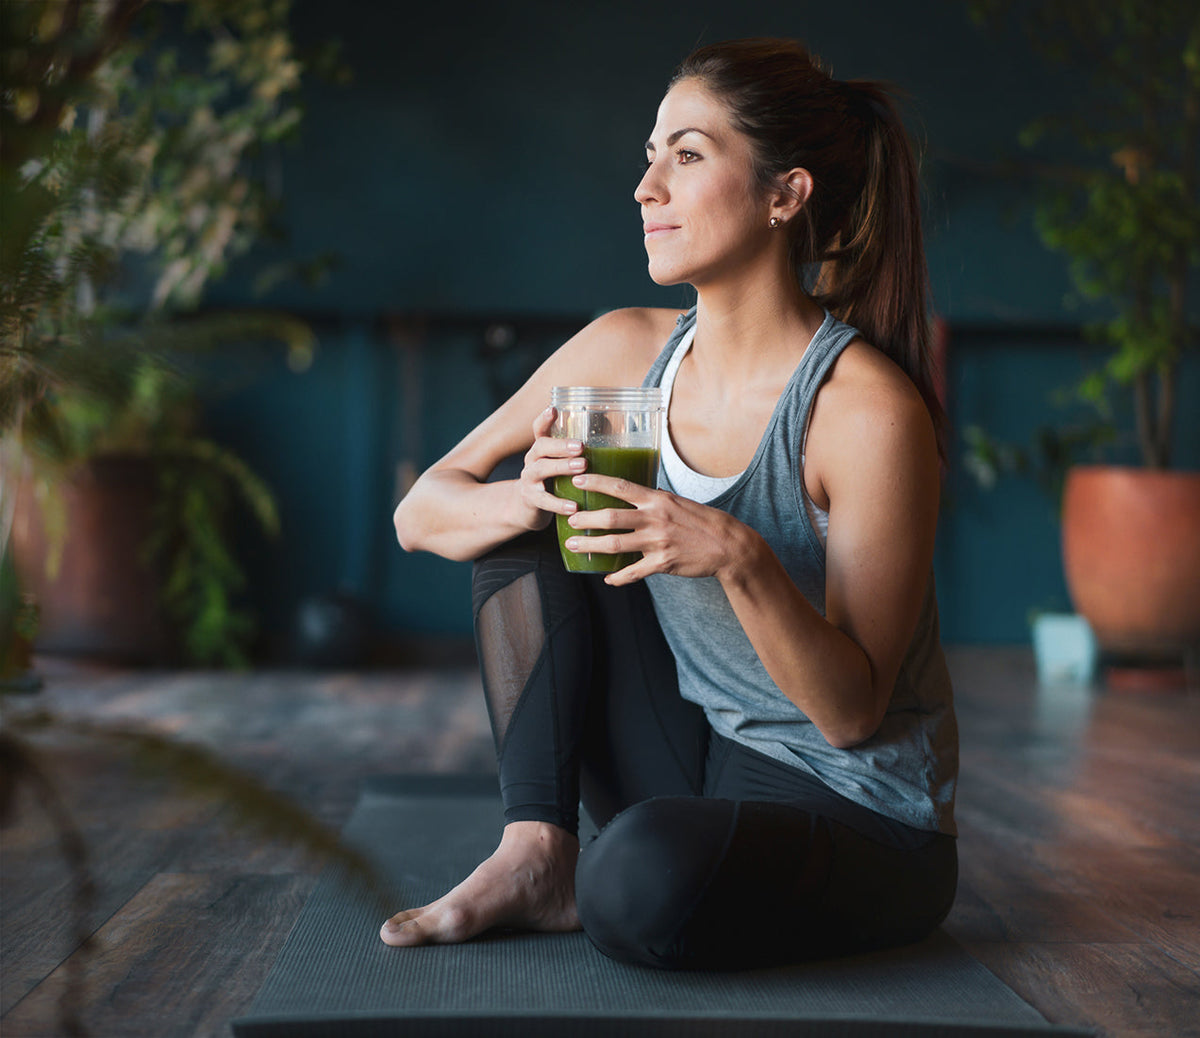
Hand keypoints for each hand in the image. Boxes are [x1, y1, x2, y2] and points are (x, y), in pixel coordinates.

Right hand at [514, 407, 586, 530]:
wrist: (526, 508)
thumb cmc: (553, 481)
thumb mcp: (561, 463)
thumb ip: (578, 451)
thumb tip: (612, 431)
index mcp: (542, 449)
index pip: (539, 429)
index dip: (544, 419)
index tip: (553, 410)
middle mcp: (532, 460)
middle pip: (541, 446)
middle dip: (561, 445)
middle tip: (581, 446)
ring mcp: (529, 479)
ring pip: (541, 469)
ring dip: (561, 467)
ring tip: (582, 467)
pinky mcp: (531, 500)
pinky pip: (544, 501)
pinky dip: (559, 504)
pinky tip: (574, 507)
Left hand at [563, 472, 754, 585]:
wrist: (728, 545)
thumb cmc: (702, 522)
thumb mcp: (678, 502)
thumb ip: (655, 500)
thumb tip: (635, 494)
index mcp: (657, 499)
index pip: (621, 487)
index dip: (596, 483)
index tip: (577, 479)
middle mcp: (655, 518)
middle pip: (611, 517)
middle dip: (586, 518)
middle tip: (569, 518)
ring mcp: (658, 542)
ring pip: (615, 544)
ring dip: (591, 545)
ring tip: (574, 545)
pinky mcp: (663, 563)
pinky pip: (634, 572)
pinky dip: (618, 577)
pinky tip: (608, 578)